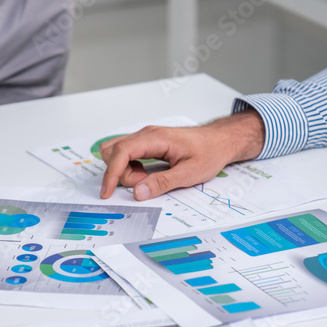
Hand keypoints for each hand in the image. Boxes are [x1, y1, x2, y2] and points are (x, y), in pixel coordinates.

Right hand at [99, 110, 265, 199]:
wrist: (220, 141)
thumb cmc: (209, 153)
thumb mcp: (190, 173)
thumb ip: (163, 182)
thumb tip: (138, 193)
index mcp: (156, 138)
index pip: (121, 152)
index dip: (111, 173)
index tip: (107, 192)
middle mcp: (147, 134)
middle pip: (113, 151)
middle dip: (120, 173)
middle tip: (144, 184)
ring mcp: (146, 137)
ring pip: (117, 152)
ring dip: (124, 170)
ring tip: (147, 179)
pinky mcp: (147, 143)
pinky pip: (126, 154)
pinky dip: (130, 167)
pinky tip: (146, 174)